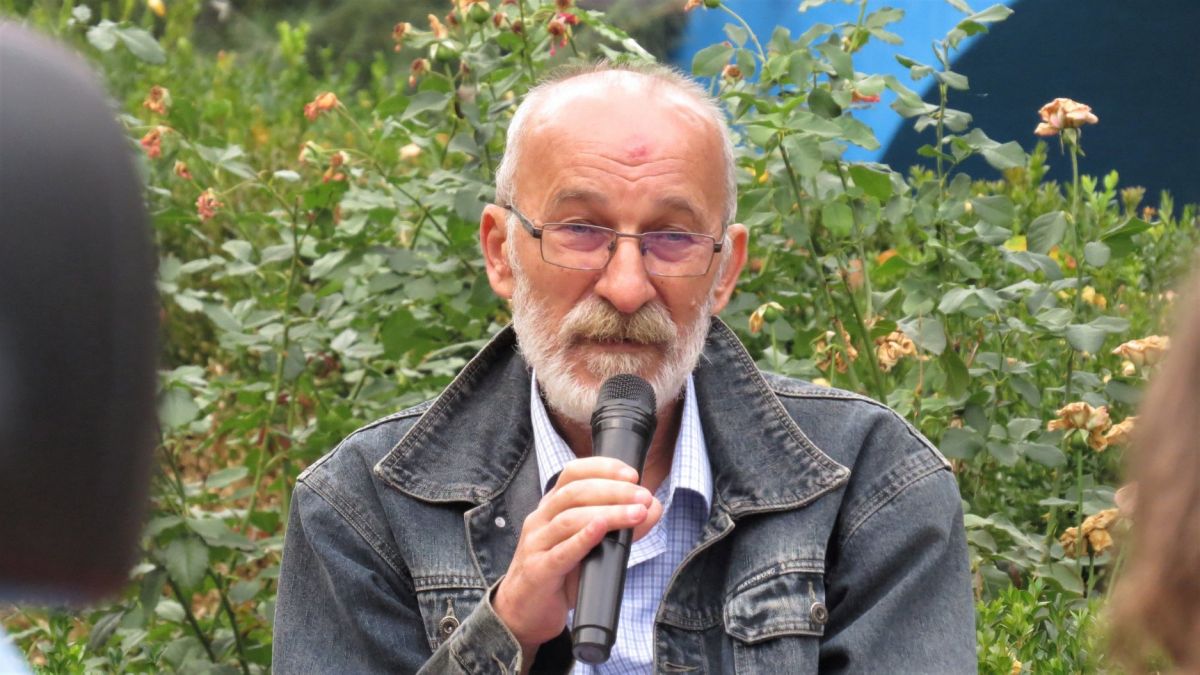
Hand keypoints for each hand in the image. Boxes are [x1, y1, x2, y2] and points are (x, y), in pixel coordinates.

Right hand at [493, 456, 662, 653]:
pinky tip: (600, 529)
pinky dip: (583, 538)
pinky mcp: (538, 571)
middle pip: (575, 493)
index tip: (632, 474)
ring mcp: (536, 545)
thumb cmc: (559, 574)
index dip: (602, 468)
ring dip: (608, 513)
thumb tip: (652, 507)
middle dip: (614, 490)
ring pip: (570, 519)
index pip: (572, 473)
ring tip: (636, 514)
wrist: (523, 613)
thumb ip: (618, 526)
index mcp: (551, 507)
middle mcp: (540, 519)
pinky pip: (560, 552)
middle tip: (643, 496)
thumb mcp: (589, 545)